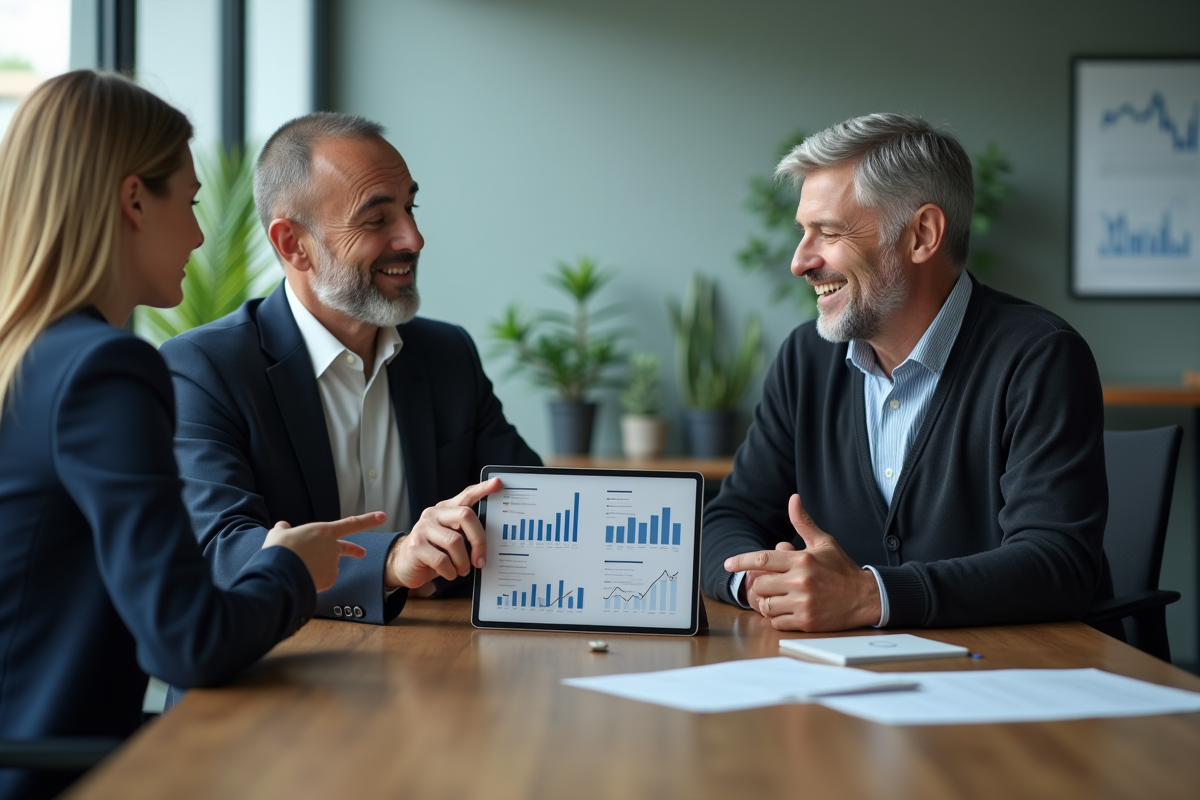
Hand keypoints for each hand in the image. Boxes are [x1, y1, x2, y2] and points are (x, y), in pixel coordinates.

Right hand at [263, 512, 378, 592]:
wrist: (279, 573)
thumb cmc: (279, 551)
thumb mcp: (278, 535)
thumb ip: (284, 530)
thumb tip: (283, 527)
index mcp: (324, 531)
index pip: (351, 523)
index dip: (368, 519)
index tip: (383, 516)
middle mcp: (333, 547)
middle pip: (347, 548)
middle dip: (355, 550)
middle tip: (362, 553)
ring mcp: (333, 565)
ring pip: (327, 567)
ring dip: (317, 569)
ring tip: (298, 569)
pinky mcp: (330, 580)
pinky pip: (323, 581)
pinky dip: (315, 581)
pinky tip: (303, 579)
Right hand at [385, 478, 500, 589]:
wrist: (404, 565)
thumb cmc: (433, 552)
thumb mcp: (450, 538)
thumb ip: (465, 533)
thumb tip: (490, 543)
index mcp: (446, 509)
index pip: (467, 495)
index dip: (483, 489)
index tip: (498, 483)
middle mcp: (434, 514)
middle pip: (465, 516)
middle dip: (478, 541)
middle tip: (481, 560)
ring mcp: (423, 528)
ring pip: (455, 541)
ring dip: (463, 562)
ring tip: (462, 570)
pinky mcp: (415, 545)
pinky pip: (442, 560)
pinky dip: (450, 571)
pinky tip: (449, 573)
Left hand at [724, 494, 880, 630]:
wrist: (866, 597)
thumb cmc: (842, 569)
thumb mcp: (824, 542)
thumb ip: (803, 522)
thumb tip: (793, 498)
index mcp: (802, 560)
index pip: (762, 559)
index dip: (741, 561)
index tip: (728, 564)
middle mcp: (801, 581)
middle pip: (760, 584)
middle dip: (761, 584)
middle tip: (771, 583)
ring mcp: (804, 603)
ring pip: (766, 605)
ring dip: (768, 601)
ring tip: (779, 596)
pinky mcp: (807, 622)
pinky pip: (776, 622)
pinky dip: (776, 617)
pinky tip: (786, 610)